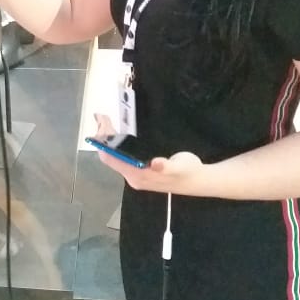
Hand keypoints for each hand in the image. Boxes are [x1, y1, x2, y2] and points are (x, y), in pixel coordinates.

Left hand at [89, 114, 206, 193]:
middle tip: (102, 119)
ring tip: (107, 122)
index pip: (112, 160)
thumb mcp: (181, 167)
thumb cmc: (188, 172)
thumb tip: (156, 163)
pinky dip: (116, 144)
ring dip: (108, 141)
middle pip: (110, 158)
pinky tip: (117, 133)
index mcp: (140, 176)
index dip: (104, 143)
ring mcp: (135, 174)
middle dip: (104, 139)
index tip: (103, 125)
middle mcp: (133, 177)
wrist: (197, 181)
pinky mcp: (139, 170)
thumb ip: (167, 167)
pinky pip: (121, 156)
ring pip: (114, 157)